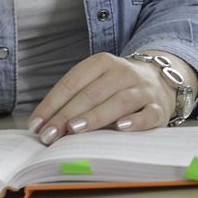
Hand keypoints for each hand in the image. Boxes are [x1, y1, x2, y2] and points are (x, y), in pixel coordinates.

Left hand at [27, 52, 186, 144]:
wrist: (162, 79)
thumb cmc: (118, 86)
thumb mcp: (97, 81)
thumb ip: (75, 98)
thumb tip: (45, 125)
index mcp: (103, 62)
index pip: (72, 82)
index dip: (52, 104)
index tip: (36, 125)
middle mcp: (124, 72)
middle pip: (92, 94)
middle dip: (66, 115)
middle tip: (49, 135)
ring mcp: (143, 89)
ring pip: (118, 102)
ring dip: (95, 116)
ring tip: (75, 129)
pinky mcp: (159, 107)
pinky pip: (147, 114)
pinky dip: (135, 121)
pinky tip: (121, 128)